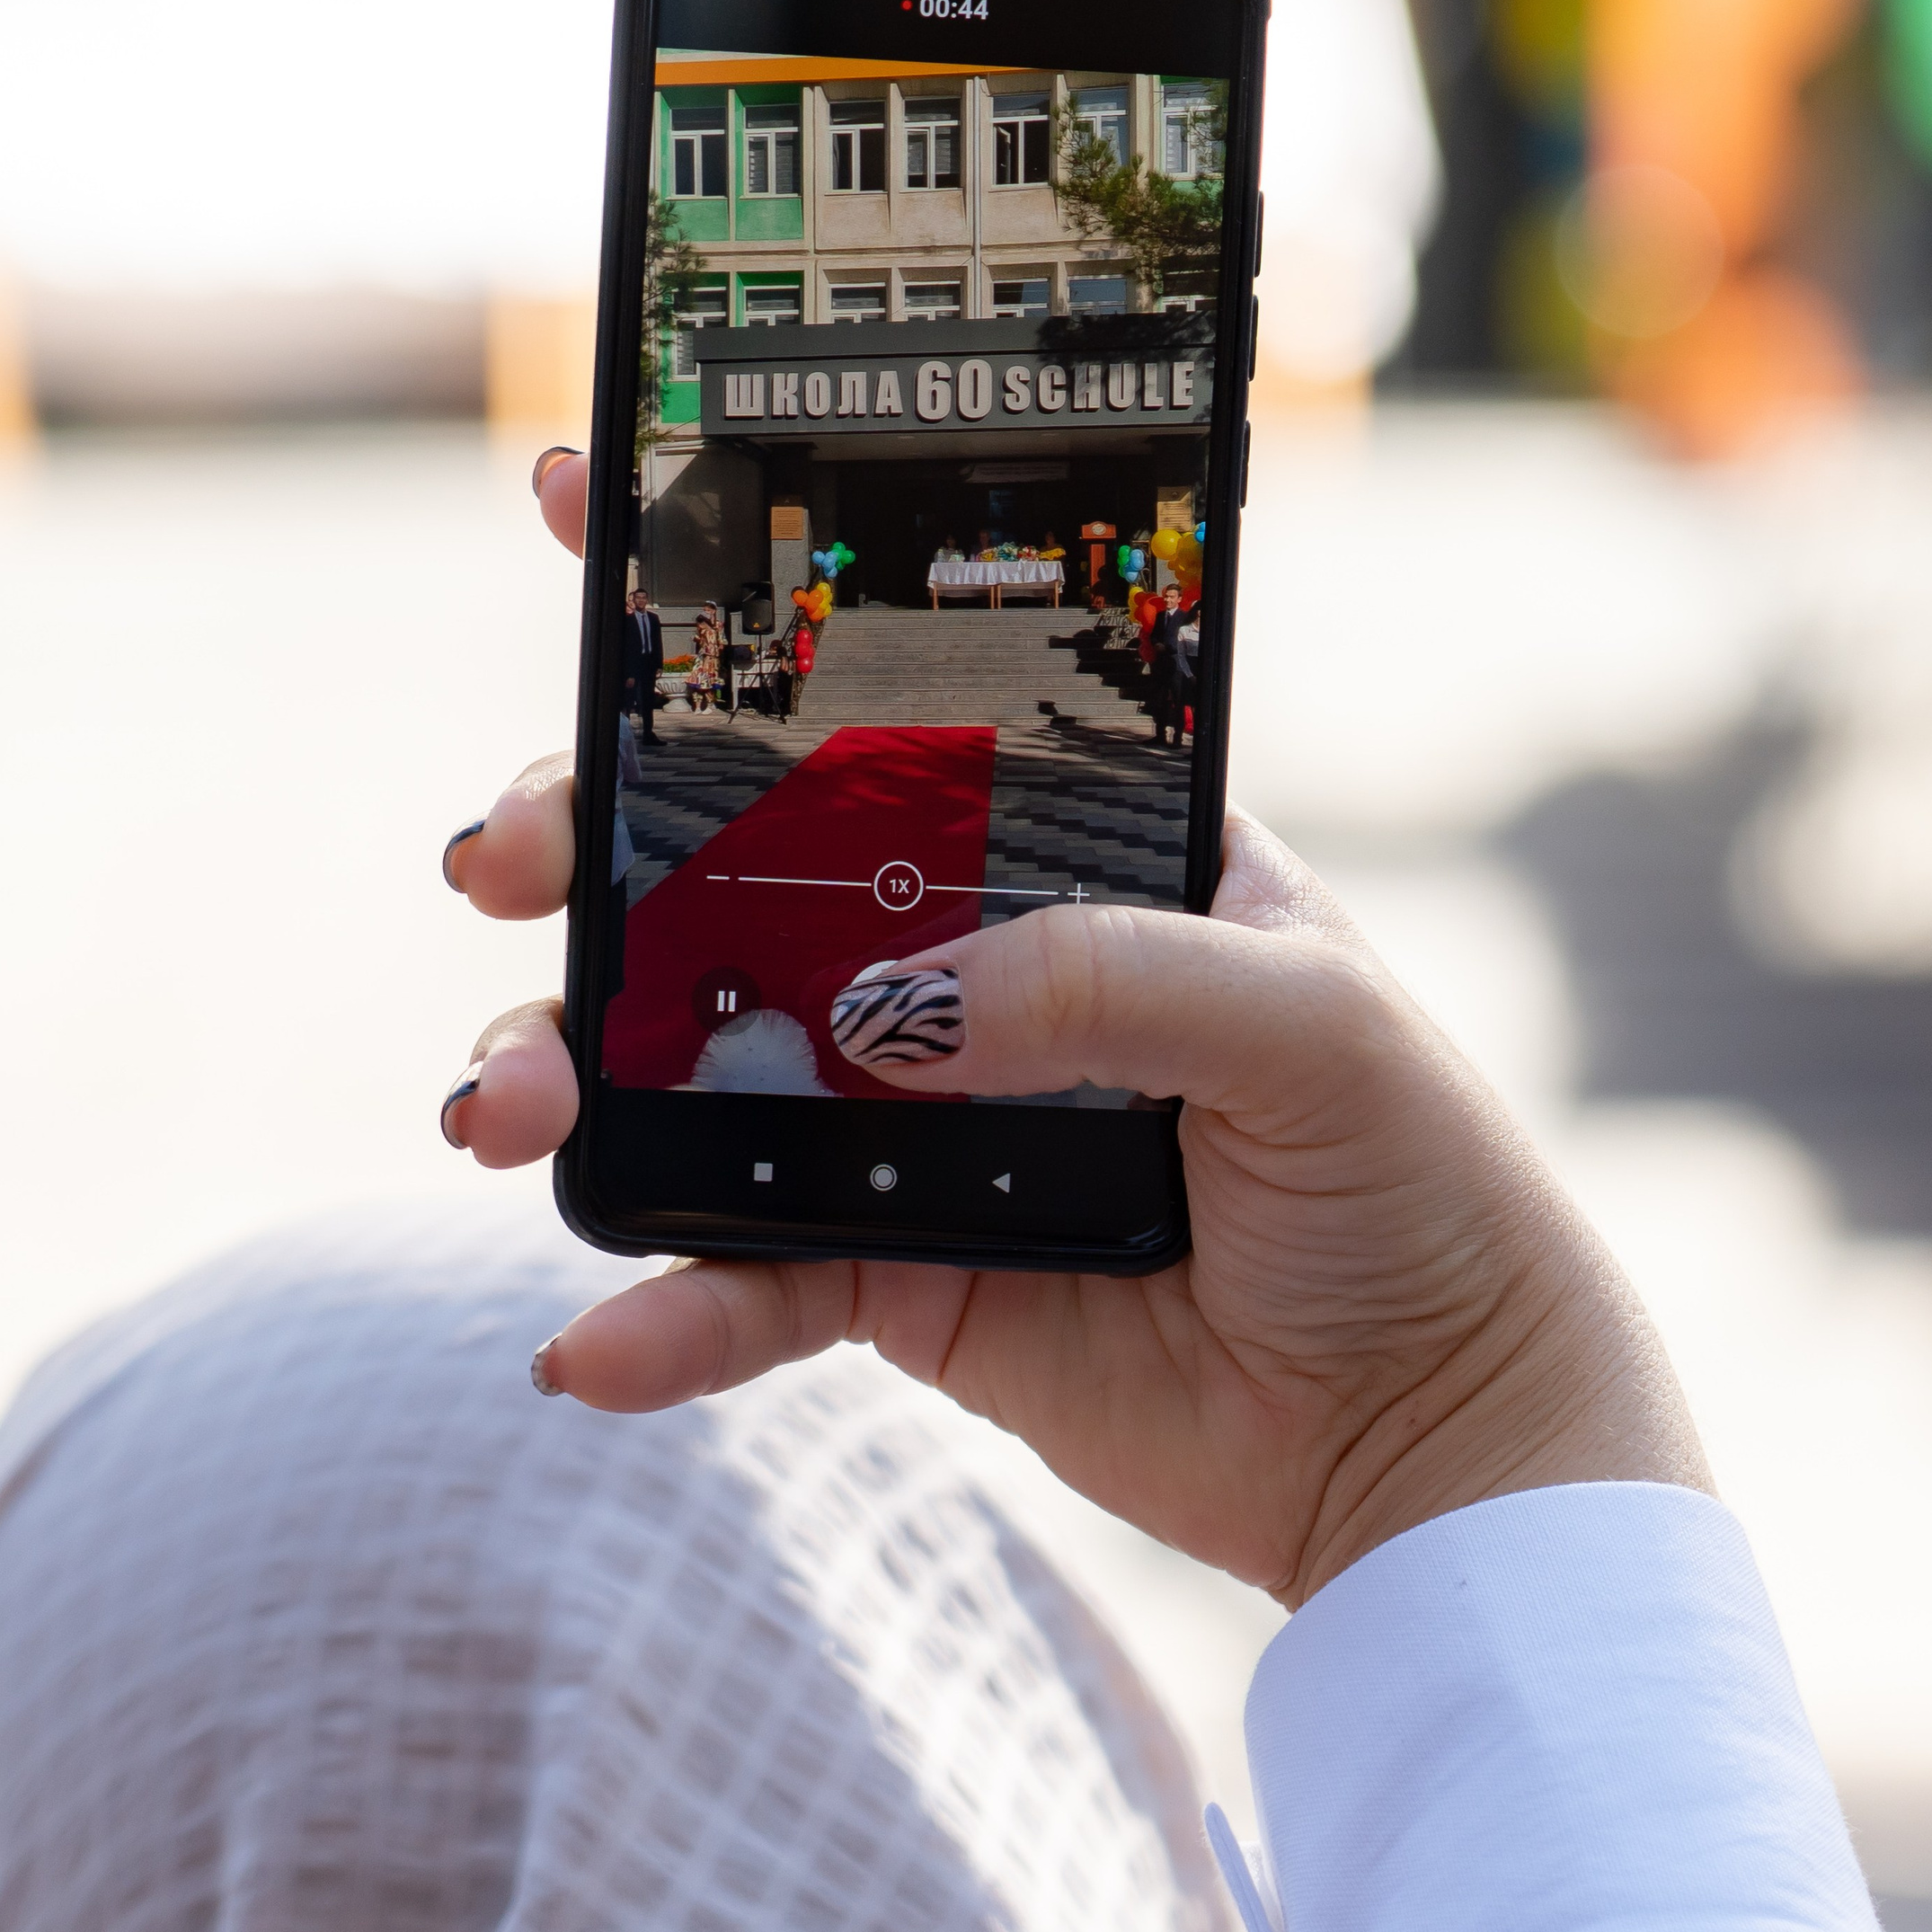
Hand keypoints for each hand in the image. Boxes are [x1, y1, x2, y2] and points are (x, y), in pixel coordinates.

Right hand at [446, 449, 1708, 1604]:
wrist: (1433, 1434)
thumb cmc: (1412, 1178)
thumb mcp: (1307, 1019)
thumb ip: (1105, 978)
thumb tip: (882, 1016)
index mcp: (1063, 842)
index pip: (880, 690)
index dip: (729, 596)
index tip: (589, 498)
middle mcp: (957, 956)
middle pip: (721, 864)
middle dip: (579, 838)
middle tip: (499, 857)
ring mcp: (906, 1112)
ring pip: (684, 1060)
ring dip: (562, 1067)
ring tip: (502, 1112)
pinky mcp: (890, 1269)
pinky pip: (743, 1273)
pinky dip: (662, 1306)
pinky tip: (595, 1343)